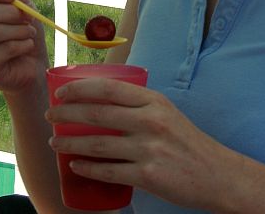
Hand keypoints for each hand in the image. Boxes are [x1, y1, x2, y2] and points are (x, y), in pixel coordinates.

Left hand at [45, 77, 235, 211]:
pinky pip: (108, 171)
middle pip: (98, 113)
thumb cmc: (186, 140)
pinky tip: (74, 165)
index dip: (80, 88)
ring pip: (98, 143)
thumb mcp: (165, 111)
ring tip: (55, 141)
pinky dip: (87, 168)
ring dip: (70, 142)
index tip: (61, 92)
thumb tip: (101, 99)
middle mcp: (150, 121)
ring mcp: (148, 149)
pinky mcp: (147, 176)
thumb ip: (138, 104)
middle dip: (67, 113)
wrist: (214, 173)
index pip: (109, 88)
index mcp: (153, 101)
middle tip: (51, 114)